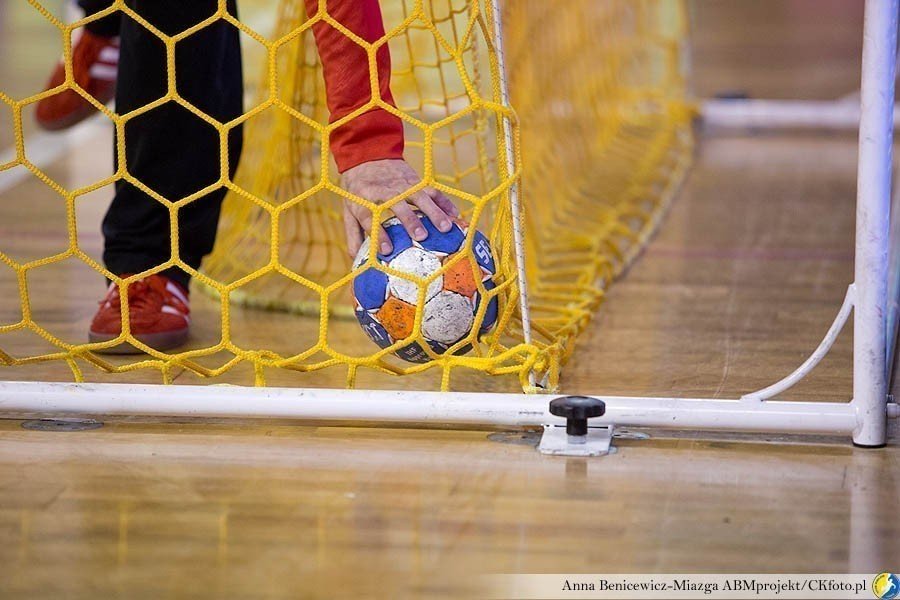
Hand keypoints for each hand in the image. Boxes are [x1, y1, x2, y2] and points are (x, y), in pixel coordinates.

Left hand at [340, 159, 459, 256]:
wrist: (368, 155)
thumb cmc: (359, 189)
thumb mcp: (349, 209)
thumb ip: (353, 235)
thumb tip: (357, 261)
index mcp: (364, 199)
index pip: (369, 217)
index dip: (378, 234)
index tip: (387, 250)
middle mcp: (385, 190)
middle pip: (398, 205)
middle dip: (410, 220)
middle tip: (421, 236)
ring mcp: (402, 184)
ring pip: (420, 196)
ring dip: (434, 211)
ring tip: (446, 227)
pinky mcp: (416, 180)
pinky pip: (433, 191)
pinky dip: (445, 202)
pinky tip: (455, 215)